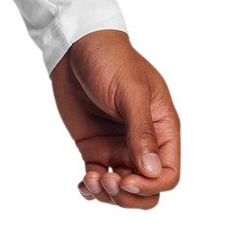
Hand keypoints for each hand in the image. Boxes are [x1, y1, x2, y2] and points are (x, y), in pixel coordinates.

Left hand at [50, 30, 179, 209]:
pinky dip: (90, 190)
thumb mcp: (130, 93)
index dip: (150, 186)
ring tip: (90, 179)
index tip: (125, 180)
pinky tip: (82, 183)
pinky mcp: (95, 148)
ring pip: (122, 190)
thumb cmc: (111, 61)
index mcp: (163, 128)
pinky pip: (97, 181)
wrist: (77, 48)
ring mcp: (119, 147)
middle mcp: (144, 143)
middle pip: (147, 189)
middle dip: (128, 197)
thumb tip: (151, 171)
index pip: (168, 173)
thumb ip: (141, 132)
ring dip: (107, 195)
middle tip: (107, 182)